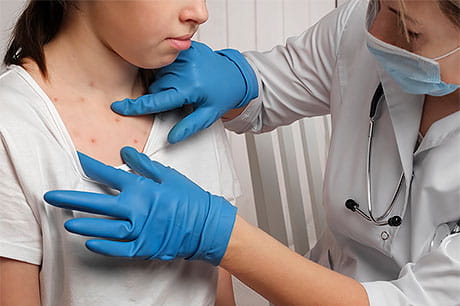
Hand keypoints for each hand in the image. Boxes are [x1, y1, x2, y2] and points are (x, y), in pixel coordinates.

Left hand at [44, 147, 236, 265]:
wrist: (206, 225)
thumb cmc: (189, 198)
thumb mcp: (168, 176)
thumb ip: (143, 164)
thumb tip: (125, 150)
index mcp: (141, 188)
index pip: (108, 174)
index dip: (89, 165)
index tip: (75, 159)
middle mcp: (135, 209)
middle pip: (96, 203)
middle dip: (71, 198)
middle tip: (50, 196)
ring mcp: (138, 230)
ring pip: (103, 228)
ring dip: (84, 225)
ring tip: (67, 222)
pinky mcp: (143, 247)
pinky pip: (118, 249)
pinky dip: (103, 247)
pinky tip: (89, 243)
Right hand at [111, 41, 258, 143]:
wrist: (236, 75)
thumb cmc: (222, 96)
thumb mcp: (208, 115)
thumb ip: (189, 127)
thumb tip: (171, 138)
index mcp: (190, 88)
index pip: (156, 100)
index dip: (135, 106)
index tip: (118, 107)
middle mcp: (185, 70)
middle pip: (156, 87)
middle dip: (161, 96)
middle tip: (180, 98)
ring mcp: (184, 57)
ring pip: (159, 75)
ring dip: (165, 82)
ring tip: (183, 85)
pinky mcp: (185, 49)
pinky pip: (166, 62)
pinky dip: (169, 70)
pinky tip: (182, 74)